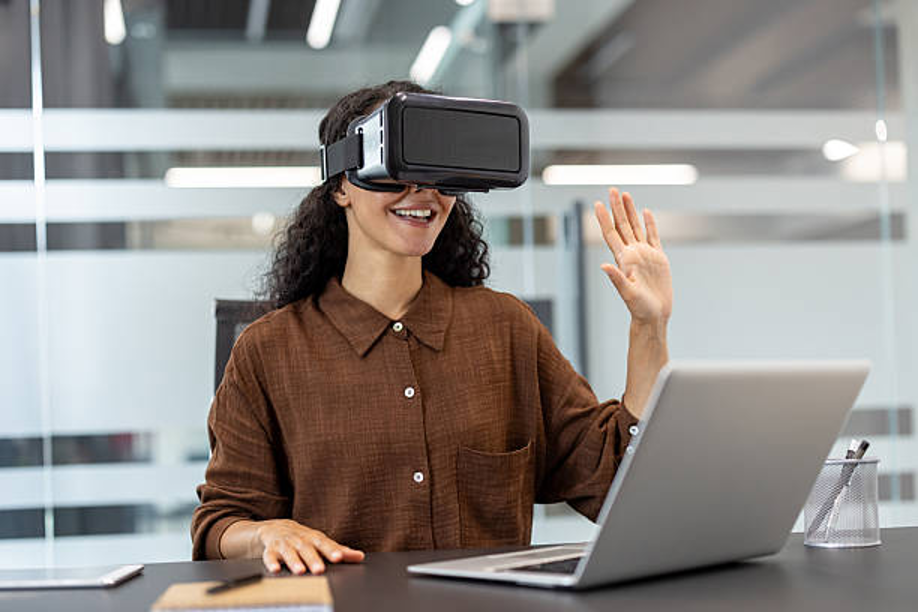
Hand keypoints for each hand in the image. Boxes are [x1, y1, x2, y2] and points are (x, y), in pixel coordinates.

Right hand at [255, 519, 364, 574]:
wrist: (277, 528)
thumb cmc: (304, 539)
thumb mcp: (321, 542)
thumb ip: (339, 550)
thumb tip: (360, 556)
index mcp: (314, 538)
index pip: (324, 544)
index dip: (331, 550)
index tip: (339, 557)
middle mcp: (300, 540)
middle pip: (307, 549)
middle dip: (313, 559)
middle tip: (320, 569)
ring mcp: (285, 544)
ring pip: (289, 552)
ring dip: (294, 561)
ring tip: (300, 571)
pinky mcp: (270, 550)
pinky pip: (269, 556)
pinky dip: (271, 562)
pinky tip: (275, 570)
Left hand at [594, 188, 672, 325]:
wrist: (655, 315)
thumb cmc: (640, 309)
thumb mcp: (628, 294)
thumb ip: (617, 279)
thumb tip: (605, 265)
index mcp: (624, 259)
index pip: (611, 234)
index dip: (604, 219)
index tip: (597, 204)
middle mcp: (632, 254)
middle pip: (622, 225)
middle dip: (617, 207)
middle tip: (612, 190)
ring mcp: (645, 255)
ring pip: (635, 227)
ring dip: (630, 211)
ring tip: (625, 195)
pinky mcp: (658, 258)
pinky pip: (653, 236)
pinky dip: (649, 224)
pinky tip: (646, 212)